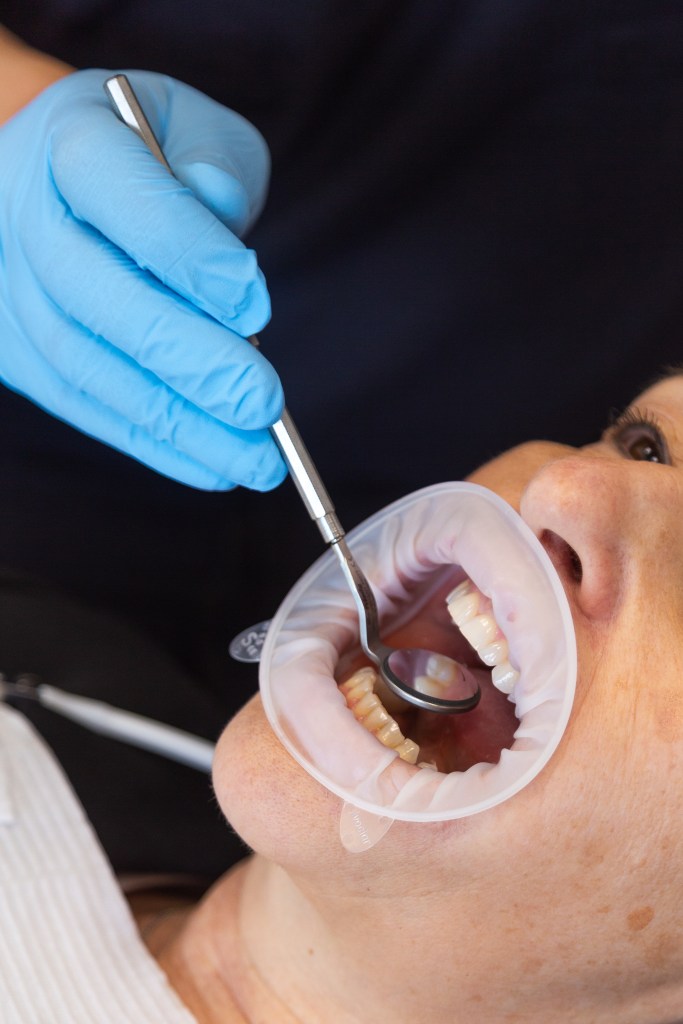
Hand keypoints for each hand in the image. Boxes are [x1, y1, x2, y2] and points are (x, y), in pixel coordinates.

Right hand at [0, 68, 285, 489]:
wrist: (68, 183)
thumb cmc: (151, 154)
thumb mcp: (193, 127)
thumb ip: (213, 161)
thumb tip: (221, 205)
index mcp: (67, 139)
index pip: (115, 189)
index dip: (185, 251)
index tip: (256, 304)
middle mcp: (21, 214)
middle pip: (91, 293)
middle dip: (185, 357)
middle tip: (262, 403)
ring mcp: (8, 289)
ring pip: (84, 364)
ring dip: (177, 422)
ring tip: (255, 459)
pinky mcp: (17, 352)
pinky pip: (83, 407)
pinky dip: (154, 443)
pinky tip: (214, 466)